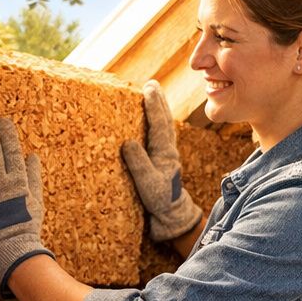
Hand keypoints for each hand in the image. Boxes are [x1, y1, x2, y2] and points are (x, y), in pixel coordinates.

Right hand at [120, 80, 202, 241]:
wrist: (173, 217)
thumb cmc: (160, 202)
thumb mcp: (148, 184)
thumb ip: (139, 163)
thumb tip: (128, 142)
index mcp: (164, 153)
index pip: (159, 124)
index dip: (153, 105)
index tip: (148, 88)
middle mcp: (167, 151)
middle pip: (164, 121)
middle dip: (158, 102)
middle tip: (152, 84)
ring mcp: (166, 156)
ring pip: (163, 127)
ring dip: (158, 110)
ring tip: (153, 95)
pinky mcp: (163, 162)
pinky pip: (159, 137)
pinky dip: (156, 124)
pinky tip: (151, 121)